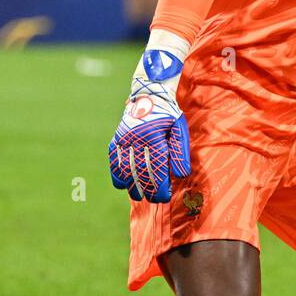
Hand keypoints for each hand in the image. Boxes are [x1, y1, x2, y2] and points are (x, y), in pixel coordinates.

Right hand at [108, 49, 190, 201]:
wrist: (149, 94)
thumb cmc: (169, 115)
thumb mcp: (180, 130)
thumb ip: (180, 152)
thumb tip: (180, 175)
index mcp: (154, 134)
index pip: (157, 166)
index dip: (160, 184)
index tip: (164, 197)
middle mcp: (136, 137)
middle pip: (141, 170)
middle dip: (149, 189)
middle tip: (155, 200)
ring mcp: (124, 138)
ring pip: (126, 167)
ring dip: (132, 185)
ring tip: (139, 197)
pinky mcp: (117, 139)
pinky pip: (115, 160)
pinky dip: (117, 173)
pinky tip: (122, 185)